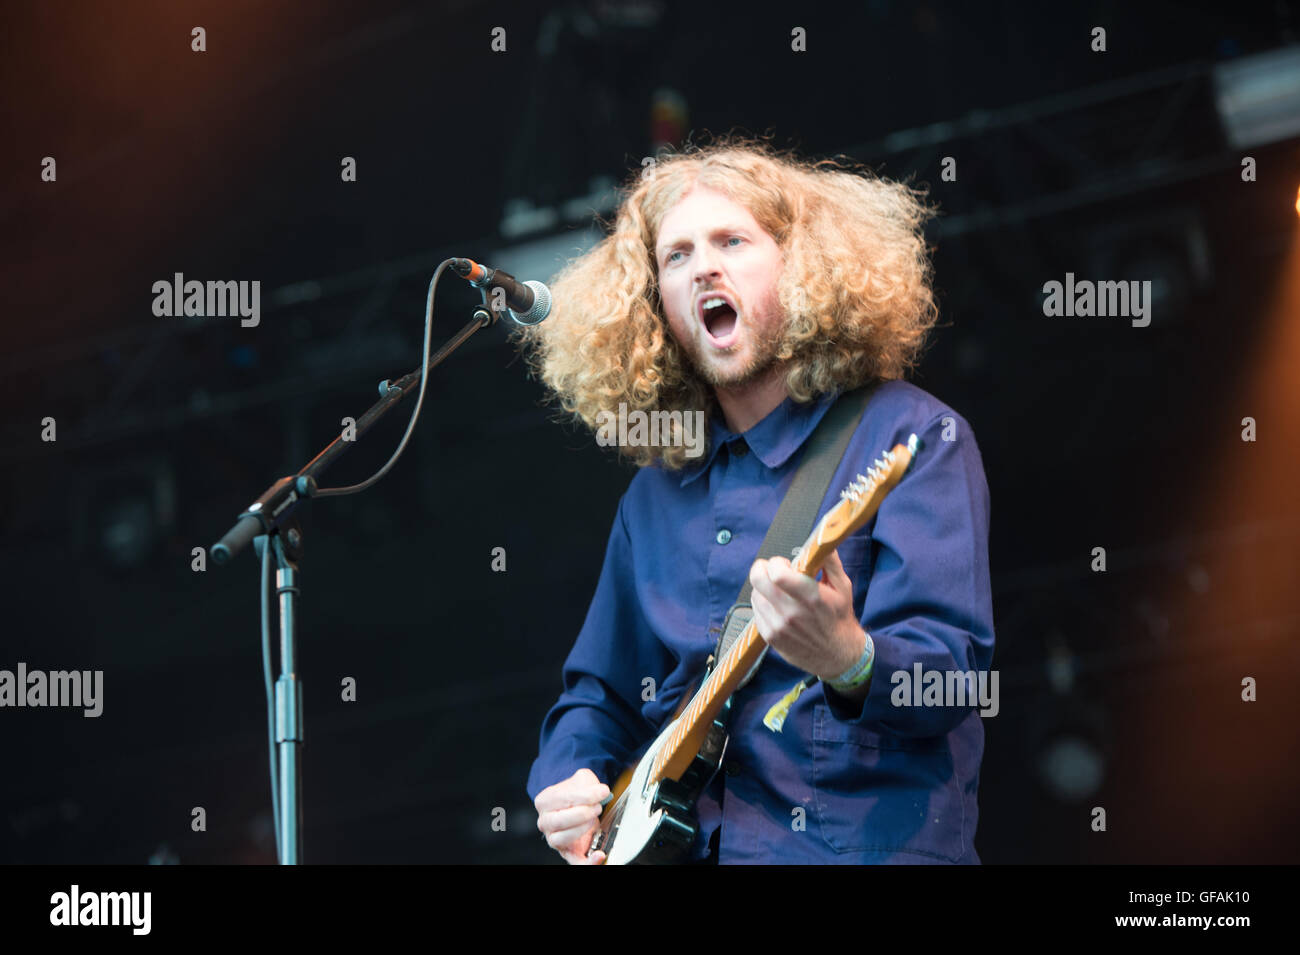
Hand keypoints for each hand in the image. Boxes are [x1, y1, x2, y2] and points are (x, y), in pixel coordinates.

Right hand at [534, 768, 610, 864]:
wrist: (578, 806)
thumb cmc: (577, 794)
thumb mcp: (580, 780)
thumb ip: (587, 781)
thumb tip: (600, 791)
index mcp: (544, 801)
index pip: (562, 798)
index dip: (585, 795)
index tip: (603, 792)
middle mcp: (545, 822)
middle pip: (559, 820)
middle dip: (583, 812)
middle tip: (597, 806)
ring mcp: (554, 839)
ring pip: (562, 839)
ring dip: (582, 828)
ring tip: (594, 819)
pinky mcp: (567, 853)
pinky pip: (575, 862)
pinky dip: (588, 861)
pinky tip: (599, 854)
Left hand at [748, 549, 865, 679]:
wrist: (838, 655)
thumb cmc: (839, 618)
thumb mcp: (843, 587)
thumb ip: (830, 561)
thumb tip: (821, 541)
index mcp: (811, 597)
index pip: (777, 573)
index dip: (776, 563)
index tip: (784, 564)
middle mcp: (792, 613)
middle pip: (758, 580)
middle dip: (762, 569)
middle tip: (772, 571)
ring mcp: (779, 627)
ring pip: (755, 594)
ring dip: (763, 588)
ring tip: (779, 591)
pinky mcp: (771, 637)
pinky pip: (756, 611)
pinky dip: (763, 604)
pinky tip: (778, 606)